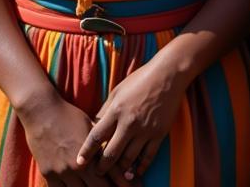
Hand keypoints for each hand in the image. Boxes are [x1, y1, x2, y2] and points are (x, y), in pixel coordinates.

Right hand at [16, 92, 118, 186]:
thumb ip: (103, 142)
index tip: (137, 185)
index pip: (111, 173)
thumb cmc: (71, 116)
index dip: (124, 182)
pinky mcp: (47, 174)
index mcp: (92, 152)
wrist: (43, 113)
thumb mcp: (92, 127)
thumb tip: (120, 147)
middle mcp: (77, 166)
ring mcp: (61, 172)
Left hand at [76, 60, 185, 182]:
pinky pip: (148, 156)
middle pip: (110, 154)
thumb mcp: (118, 91)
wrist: (170, 73)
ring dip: (119, 170)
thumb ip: (106, 110)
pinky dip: (140, 167)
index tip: (79, 163)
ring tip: (114, 175)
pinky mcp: (160, 132)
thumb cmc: (141, 79)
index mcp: (117, 110)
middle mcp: (129, 122)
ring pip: (128, 159)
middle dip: (101, 167)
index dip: (86, 152)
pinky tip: (135, 172)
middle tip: (97, 172)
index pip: (96, 136)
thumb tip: (93, 127)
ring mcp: (146, 129)